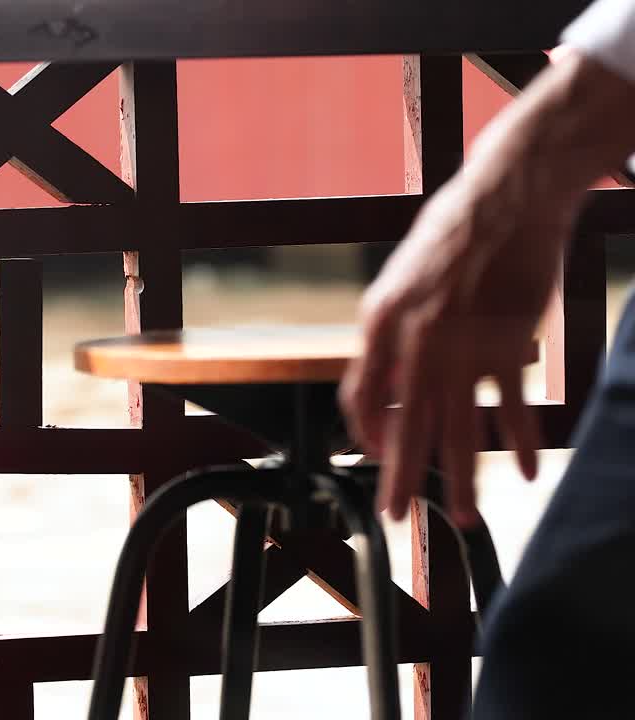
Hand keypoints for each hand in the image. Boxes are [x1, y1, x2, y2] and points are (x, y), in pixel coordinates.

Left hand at [340, 171, 567, 526]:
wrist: (511, 195)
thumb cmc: (456, 232)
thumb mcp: (403, 279)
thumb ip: (393, 332)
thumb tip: (391, 380)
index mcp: (379, 321)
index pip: (360, 397)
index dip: (367, 434)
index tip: (376, 454)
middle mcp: (414, 341)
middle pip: (403, 426)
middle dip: (398, 478)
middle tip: (395, 517)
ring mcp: (463, 347)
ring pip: (458, 431)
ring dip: (459, 480)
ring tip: (460, 517)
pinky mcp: (509, 346)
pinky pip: (512, 410)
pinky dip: (520, 445)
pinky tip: (525, 472)